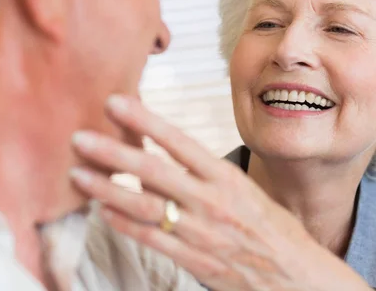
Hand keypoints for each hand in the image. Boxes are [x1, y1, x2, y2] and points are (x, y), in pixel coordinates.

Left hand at [70, 95, 370, 290]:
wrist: (297, 276)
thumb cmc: (270, 227)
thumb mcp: (244, 190)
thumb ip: (204, 173)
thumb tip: (164, 153)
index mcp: (226, 177)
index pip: (178, 141)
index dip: (144, 119)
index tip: (116, 102)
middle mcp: (211, 200)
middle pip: (152, 170)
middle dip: (112, 152)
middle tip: (80, 138)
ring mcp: (201, 232)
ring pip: (144, 205)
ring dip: (107, 189)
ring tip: (78, 174)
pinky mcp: (195, 261)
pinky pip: (152, 239)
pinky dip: (124, 224)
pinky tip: (102, 211)